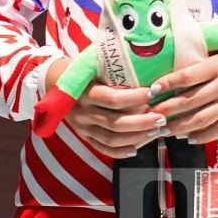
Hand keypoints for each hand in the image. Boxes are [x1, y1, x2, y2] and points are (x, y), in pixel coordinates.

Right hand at [46, 59, 169, 159]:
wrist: (55, 80)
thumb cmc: (82, 69)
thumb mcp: (93, 65)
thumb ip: (114, 70)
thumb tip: (148, 69)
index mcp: (84, 92)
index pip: (113, 99)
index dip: (135, 97)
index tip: (154, 92)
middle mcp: (82, 112)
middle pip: (115, 122)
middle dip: (142, 122)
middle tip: (161, 117)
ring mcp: (82, 127)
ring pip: (111, 138)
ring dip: (136, 137)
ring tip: (156, 131)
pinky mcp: (83, 136)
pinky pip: (102, 148)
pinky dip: (120, 152)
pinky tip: (137, 149)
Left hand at [145, 48, 217, 143]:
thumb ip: (205, 65)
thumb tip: (177, 74)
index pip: (187, 76)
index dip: (167, 84)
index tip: (152, 91)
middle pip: (191, 100)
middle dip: (168, 110)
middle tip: (151, 116)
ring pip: (203, 118)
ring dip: (181, 126)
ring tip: (165, 130)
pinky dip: (204, 136)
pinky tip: (190, 139)